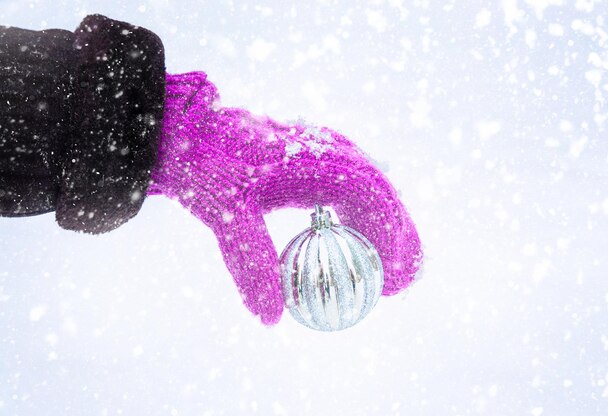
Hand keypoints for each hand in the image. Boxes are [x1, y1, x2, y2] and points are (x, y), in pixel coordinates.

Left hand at [149, 72, 421, 324]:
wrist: (189, 130)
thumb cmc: (208, 166)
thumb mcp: (228, 217)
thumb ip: (253, 264)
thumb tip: (271, 317)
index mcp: (319, 160)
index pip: (373, 197)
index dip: (392, 237)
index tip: (392, 279)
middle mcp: (332, 150)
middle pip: (382, 194)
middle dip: (397, 238)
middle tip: (399, 285)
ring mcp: (326, 150)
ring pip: (371, 190)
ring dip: (384, 228)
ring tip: (389, 270)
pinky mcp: (316, 158)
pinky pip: (352, 188)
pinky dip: (363, 217)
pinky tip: (358, 242)